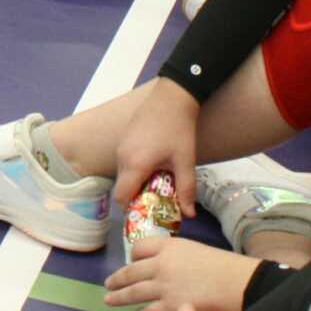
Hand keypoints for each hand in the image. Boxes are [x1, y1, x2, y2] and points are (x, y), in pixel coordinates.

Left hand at [104, 234, 261, 310]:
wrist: (236, 283)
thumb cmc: (222, 266)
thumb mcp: (194, 250)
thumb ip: (175, 257)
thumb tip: (160, 268)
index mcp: (169, 246)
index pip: (140, 248)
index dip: (132, 257)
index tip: (130, 262)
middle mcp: (161, 264)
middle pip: (130, 272)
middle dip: (117, 279)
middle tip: (108, 284)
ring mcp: (164, 286)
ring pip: (134, 292)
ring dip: (120, 297)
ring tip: (110, 299)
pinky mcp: (171, 307)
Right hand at [113, 77, 204, 214]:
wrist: (172, 96)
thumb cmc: (179, 129)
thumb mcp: (185, 161)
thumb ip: (186, 189)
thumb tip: (189, 214)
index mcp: (135, 164)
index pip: (121, 196)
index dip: (129, 209)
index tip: (143, 214)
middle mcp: (122, 156)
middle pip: (122, 186)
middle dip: (135, 197)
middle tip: (154, 201)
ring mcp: (121, 145)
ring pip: (123, 173)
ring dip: (135, 182)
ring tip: (156, 182)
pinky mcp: (124, 137)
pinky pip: (124, 161)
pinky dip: (134, 169)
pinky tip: (153, 164)